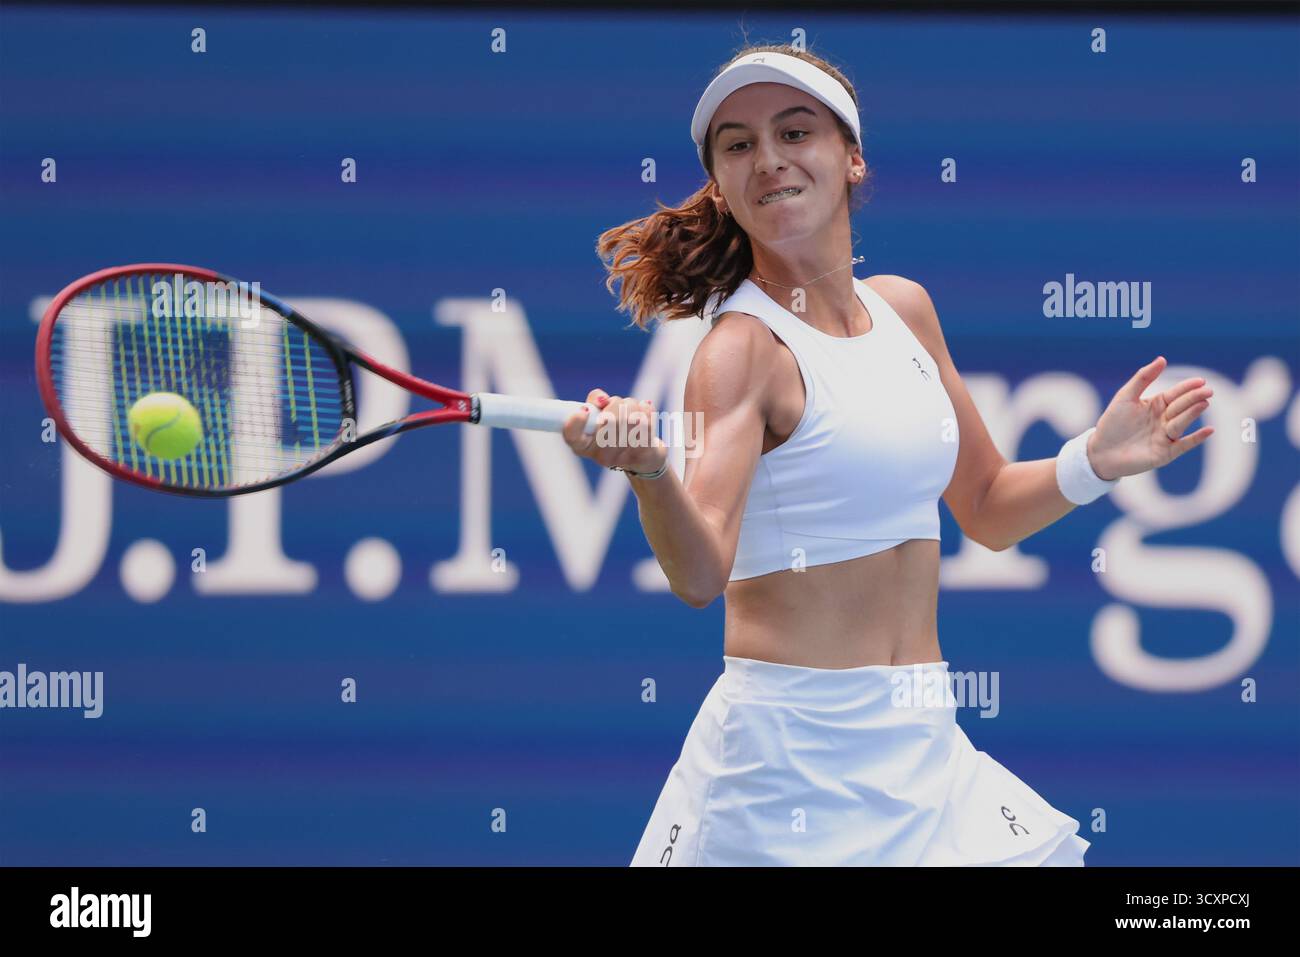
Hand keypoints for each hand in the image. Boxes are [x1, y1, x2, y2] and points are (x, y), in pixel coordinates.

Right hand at [562, 388, 667, 473]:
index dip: (575, 423)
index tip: (583, 410)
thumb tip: (601, 399)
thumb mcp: (598, 417)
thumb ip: (594, 403)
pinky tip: (644, 409)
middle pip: (609, 420)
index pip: (572, 438)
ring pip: (631, 417)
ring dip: (632, 404)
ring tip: (632, 409)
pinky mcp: (643, 454)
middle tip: (619, 404)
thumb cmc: (615, 430)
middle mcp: (601, 455)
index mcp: (584, 446)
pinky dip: (646, 409)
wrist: (642, 456)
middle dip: (617, 403)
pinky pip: (646, 422)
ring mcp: (623, 457)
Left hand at [1087, 356, 1214, 480]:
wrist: (1100, 452)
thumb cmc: (1112, 423)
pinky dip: (1196, 438)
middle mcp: (1164, 419)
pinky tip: (1209, 430)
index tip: (1200, 381)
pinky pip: (1184, 444)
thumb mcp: (1125, 397)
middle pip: (1181, 407)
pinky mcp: (1166, 453)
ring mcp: (1166, 436)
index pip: (1176, 394)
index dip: (1188, 387)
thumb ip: (1143, 378)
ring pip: (1182, 422)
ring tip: (1204, 403)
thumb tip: (1162, 359)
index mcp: (1156, 405)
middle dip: (1194, 398)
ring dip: (1193, 413)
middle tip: (1207, 391)